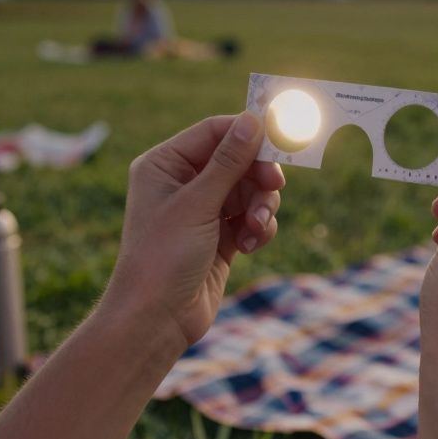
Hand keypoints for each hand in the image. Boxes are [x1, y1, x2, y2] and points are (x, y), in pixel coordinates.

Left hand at [100, 112, 283, 351]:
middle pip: (238, 160)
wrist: (156, 319)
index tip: (281, 139)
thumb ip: (229, 161)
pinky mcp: (220, 236)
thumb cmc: (163, 257)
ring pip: (250, 190)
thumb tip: (253, 120)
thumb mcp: (198, 204)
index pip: (214, 132)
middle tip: (274, 185)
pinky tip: (250, 245)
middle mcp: (182, 182)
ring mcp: (202, 210)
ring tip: (256, 228)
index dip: (248, 134)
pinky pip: (251, 217)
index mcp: (165, 165)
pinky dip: (258, 228)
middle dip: (258, 176)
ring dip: (261, 206)